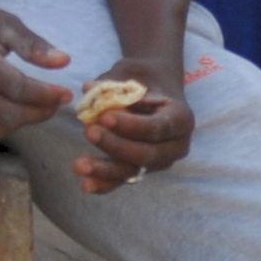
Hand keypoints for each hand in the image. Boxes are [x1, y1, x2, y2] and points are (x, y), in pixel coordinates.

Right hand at [0, 0, 74, 144]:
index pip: (17, 87)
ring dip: (21, 124)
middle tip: (55, 102)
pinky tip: (13, 114)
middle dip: (39, 113)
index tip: (66, 93)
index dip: (46, 95)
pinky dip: (0, 130)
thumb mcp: (3, 21)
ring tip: (36, 108)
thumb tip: (65, 62)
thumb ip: (33, 44)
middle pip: (7, 114)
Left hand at [69, 55, 192, 195]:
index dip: (131, 126)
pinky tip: (85, 184)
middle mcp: (176, 145)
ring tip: (79, 165)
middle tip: (89, 132)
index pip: (158, 127)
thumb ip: (112, 84)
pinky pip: (124, 179)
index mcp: (181, 118)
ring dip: (106, 170)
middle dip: (116, 146)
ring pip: (134, 171)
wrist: (153, 89)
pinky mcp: (143, 171)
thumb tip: (88, 88)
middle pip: (147, 154)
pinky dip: (104, 183)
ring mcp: (160, 162)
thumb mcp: (132, 75)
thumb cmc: (144, 80)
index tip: (105, 117)